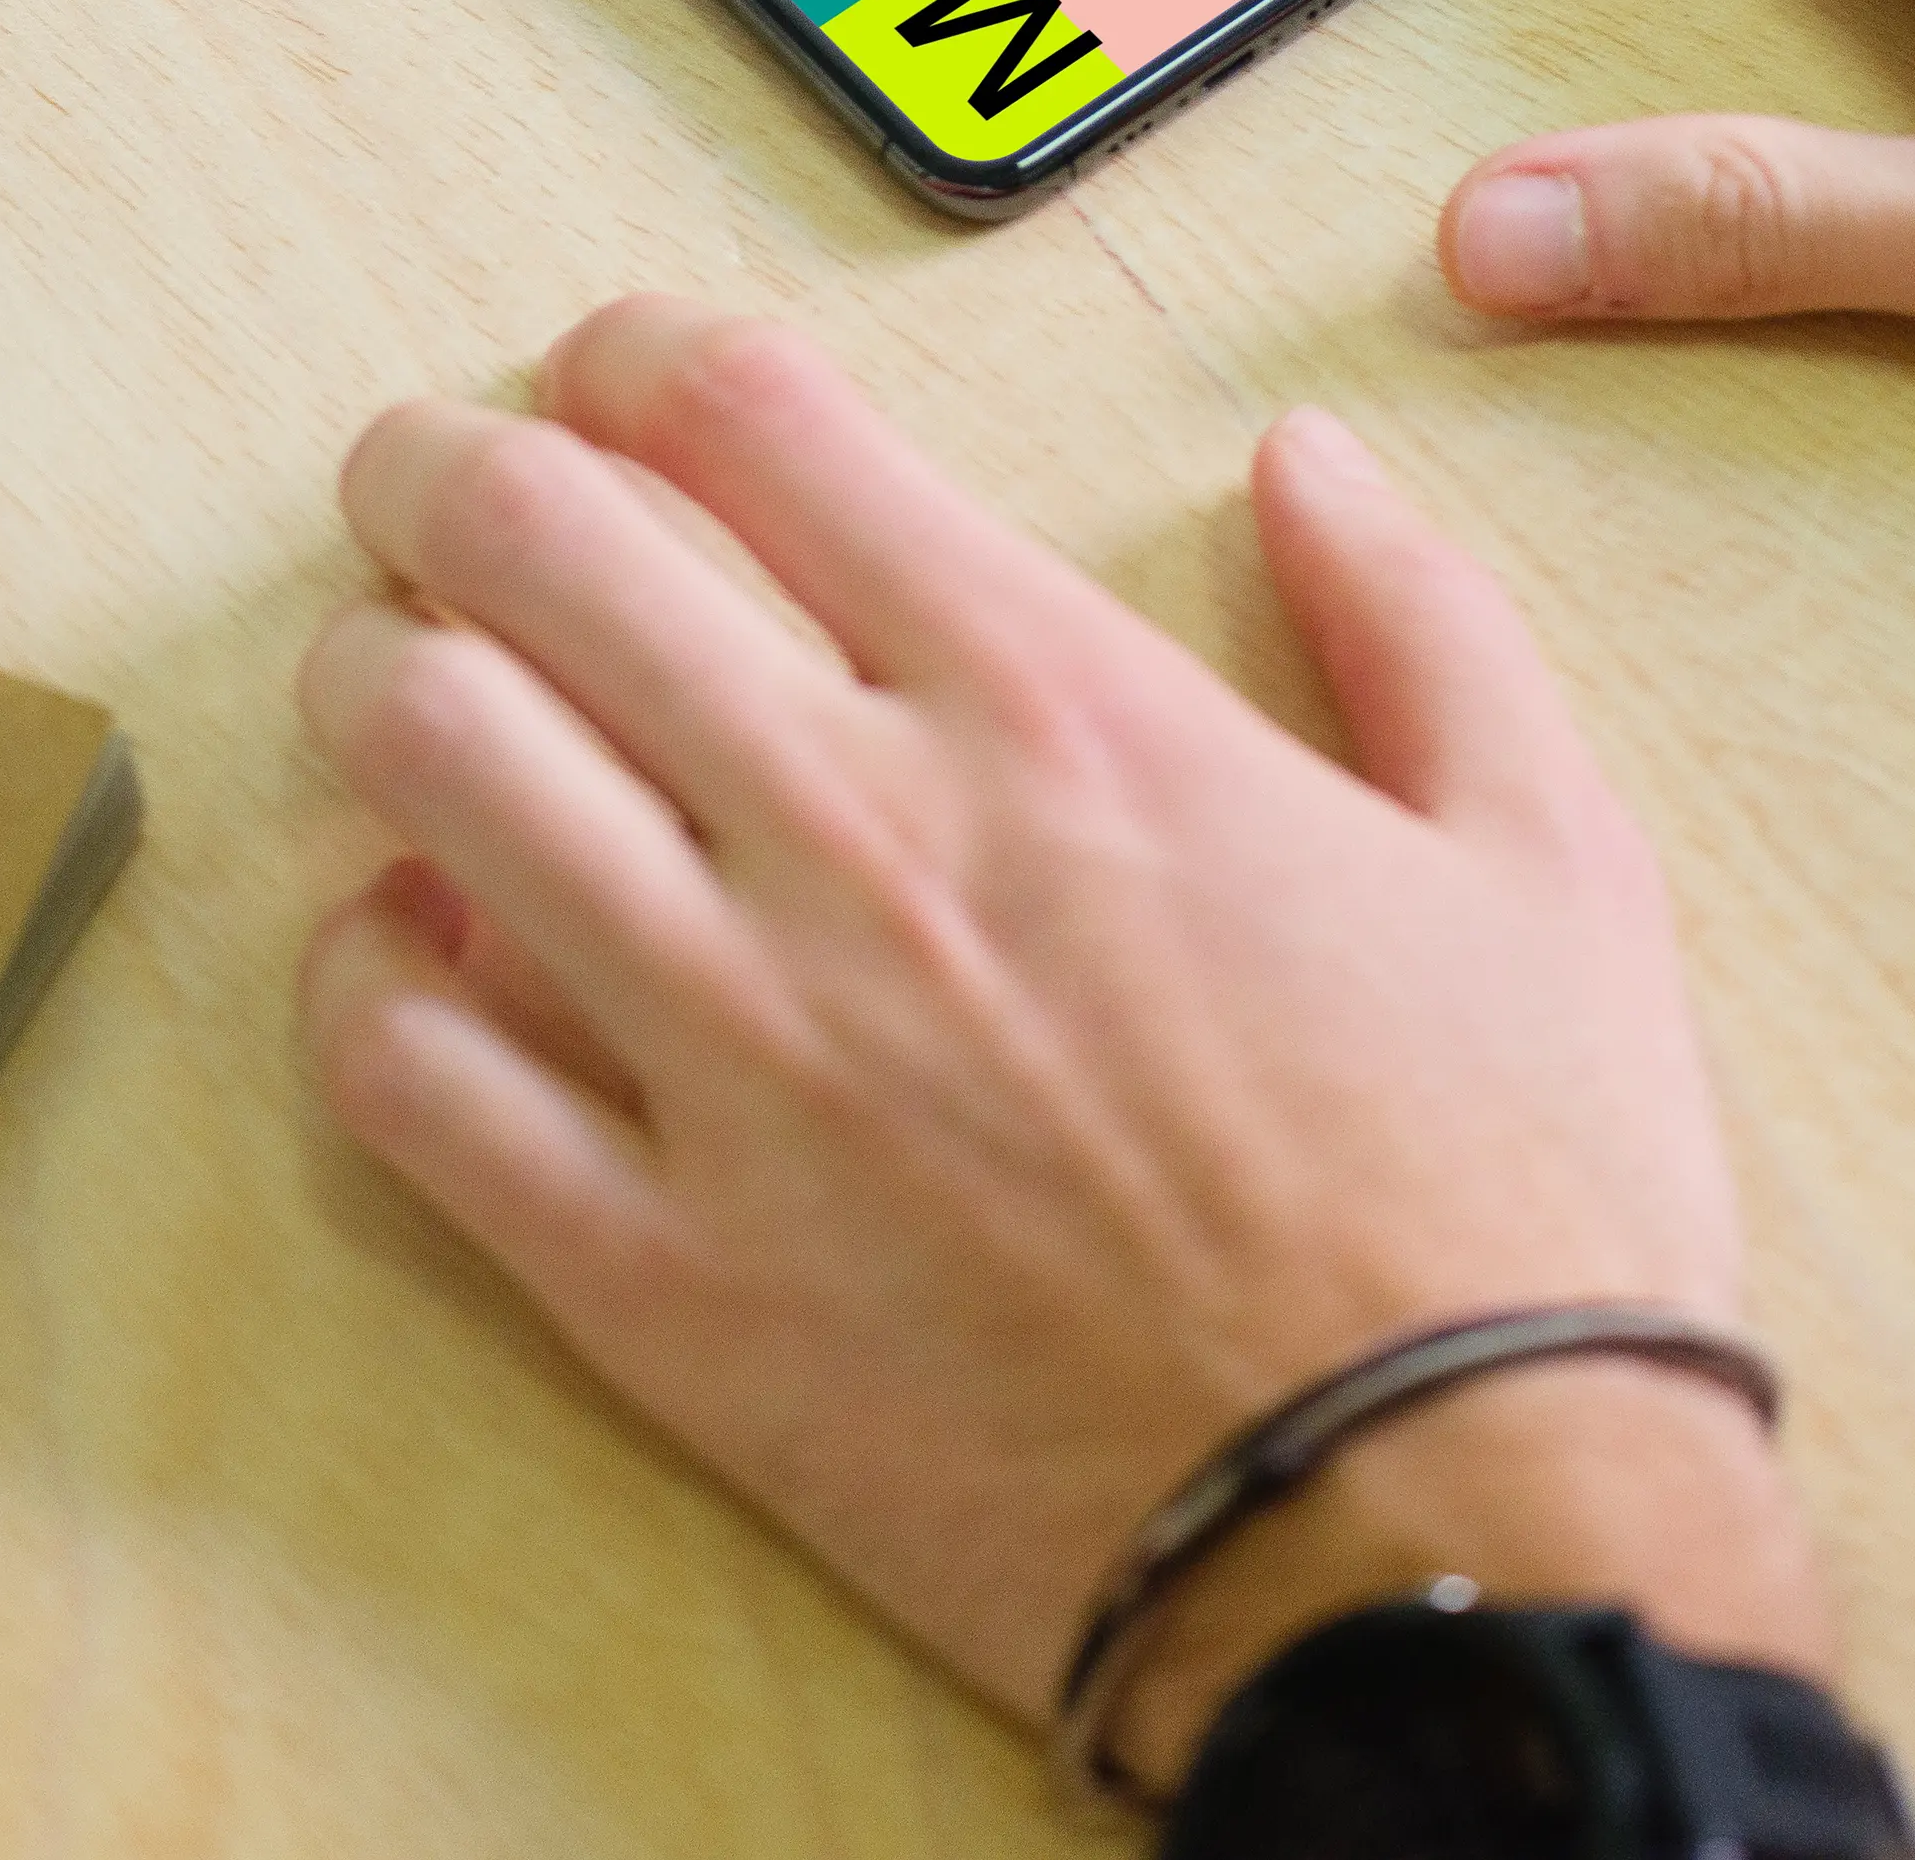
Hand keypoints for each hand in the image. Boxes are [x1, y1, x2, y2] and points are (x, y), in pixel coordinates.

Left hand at [295, 299, 1829, 1778]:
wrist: (1448, 1560)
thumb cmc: (1511, 1218)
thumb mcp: (1553, 853)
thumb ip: (1418, 616)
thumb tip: (1307, 461)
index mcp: (1057, 709)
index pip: (741, 418)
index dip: (632, 353)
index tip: (613, 373)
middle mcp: (862, 842)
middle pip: (531, 544)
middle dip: (444, 473)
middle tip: (436, 486)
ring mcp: (737, 1059)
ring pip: (424, 762)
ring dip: (380, 679)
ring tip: (404, 683)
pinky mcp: (662, 1279)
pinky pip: (403, 1077)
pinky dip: (361, 977)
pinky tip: (409, 948)